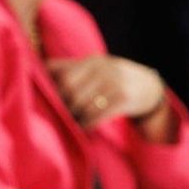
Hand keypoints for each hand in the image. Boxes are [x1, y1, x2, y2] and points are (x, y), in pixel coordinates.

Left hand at [47, 55, 167, 129]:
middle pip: (71, 92)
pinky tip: (83, 127)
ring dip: (74, 118)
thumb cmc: (113, 78)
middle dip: (63, 106)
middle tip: (60, 115)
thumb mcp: (95, 67)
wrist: (149, 87)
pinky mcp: (123, 99)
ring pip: (83, 106)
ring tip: (71, 122)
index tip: (49, 102)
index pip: (63, 76)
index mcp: (92, 61)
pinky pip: (96, 116)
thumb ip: (70, 68)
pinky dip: (86, 124)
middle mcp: (103, 69)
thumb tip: (39, 69)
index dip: (53, 91)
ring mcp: (115, 83)